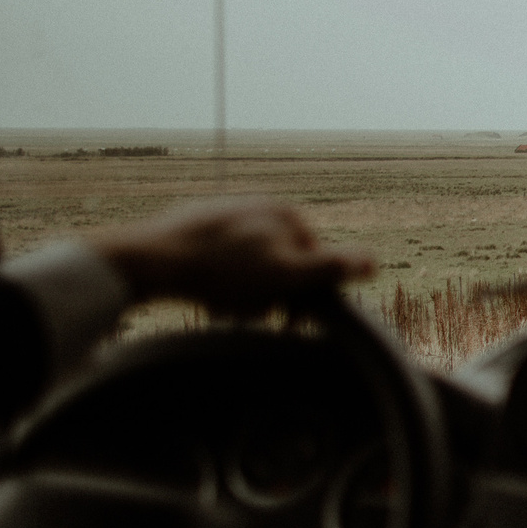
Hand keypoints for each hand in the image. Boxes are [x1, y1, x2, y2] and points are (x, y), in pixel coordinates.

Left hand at [88, 198, 374, 313]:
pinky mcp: (197, 225)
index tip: (285, 322)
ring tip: (222, 310)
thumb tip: (374, 262)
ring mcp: (227, 212)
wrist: (153, 259)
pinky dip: (219, 282)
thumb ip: (331, 269)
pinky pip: (222, 260)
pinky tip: (204, 297)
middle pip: (281, 264)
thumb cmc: (224, 271)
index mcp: (287, 214)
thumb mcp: (286, 275)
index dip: (305, 297)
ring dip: (244, 295)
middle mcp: (260, 205)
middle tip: (246, 317)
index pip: (314, 263)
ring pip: (251, 266)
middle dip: (270, 296)